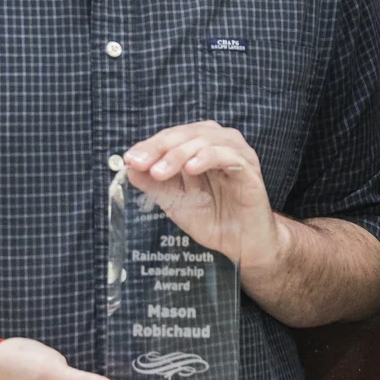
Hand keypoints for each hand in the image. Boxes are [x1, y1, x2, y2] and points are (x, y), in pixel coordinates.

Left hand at [123, 123, 278, 267]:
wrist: (240, 245)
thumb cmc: (211, 218)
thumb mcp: (175, 201)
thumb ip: (154, 184)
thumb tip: (129, 169)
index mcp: (200, 146)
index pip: (172, 136)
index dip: (150, 145)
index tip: (130, 160)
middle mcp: (218, 143)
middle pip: (186, 133)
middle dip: (160, 148)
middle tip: (141, 164)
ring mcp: (236, 154)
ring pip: (205, 140)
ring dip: (179, 154)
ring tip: (160, 171)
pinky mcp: (249, 169)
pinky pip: (228, 155)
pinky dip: (208, 157)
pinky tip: (191, 168)